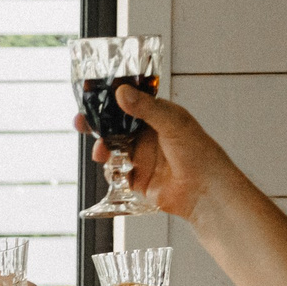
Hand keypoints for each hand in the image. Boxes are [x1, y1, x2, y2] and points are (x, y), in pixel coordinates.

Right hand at [77, 89, 245, 222]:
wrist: (205, 192)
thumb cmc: (201, 154)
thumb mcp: (173, 123)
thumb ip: (146, 108)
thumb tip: (121, 93)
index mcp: (158, 116)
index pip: (129, 103)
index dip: (109, 101)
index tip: (91, 99)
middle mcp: (148, 135)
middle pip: (115, 126)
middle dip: (97, 125)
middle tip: (82, 123)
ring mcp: (142, 156)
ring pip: (112, 148)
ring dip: (102, 148)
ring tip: (101, 152)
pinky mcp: (137, 178)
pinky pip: (116, 172)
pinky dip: (110, 170)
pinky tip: (115, 169)